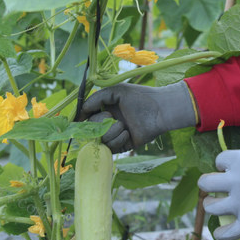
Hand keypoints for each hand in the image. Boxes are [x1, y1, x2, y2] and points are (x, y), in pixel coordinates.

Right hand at [77, 81, 196, 153]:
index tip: (79, 119)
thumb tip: (81, 110)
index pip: (87, 116)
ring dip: (111, 133)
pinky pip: (111, 148)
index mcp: (106, 109)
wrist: (160, 110)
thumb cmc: (140, 97)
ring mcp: (116, 135)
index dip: (82, 119)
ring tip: (124, 126)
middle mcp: (109, 123)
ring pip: (101, 140)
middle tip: (112, 118)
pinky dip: (117, 140)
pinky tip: (127, 133)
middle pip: (91, 129)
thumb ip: (96, 98)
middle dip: (99, 124)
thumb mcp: (116, 91)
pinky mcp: (123, 145)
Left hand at [197, 143, 239, 239]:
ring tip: (216, 205)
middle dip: (208, 184)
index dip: (223, 164)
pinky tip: (218, 234)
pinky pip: (230, 232)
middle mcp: (235, 180)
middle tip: (214, 187)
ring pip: (211, 207)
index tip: (229, 168)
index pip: (218, 161)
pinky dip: (222, 235)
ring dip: (211, 206)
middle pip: (206, 183)